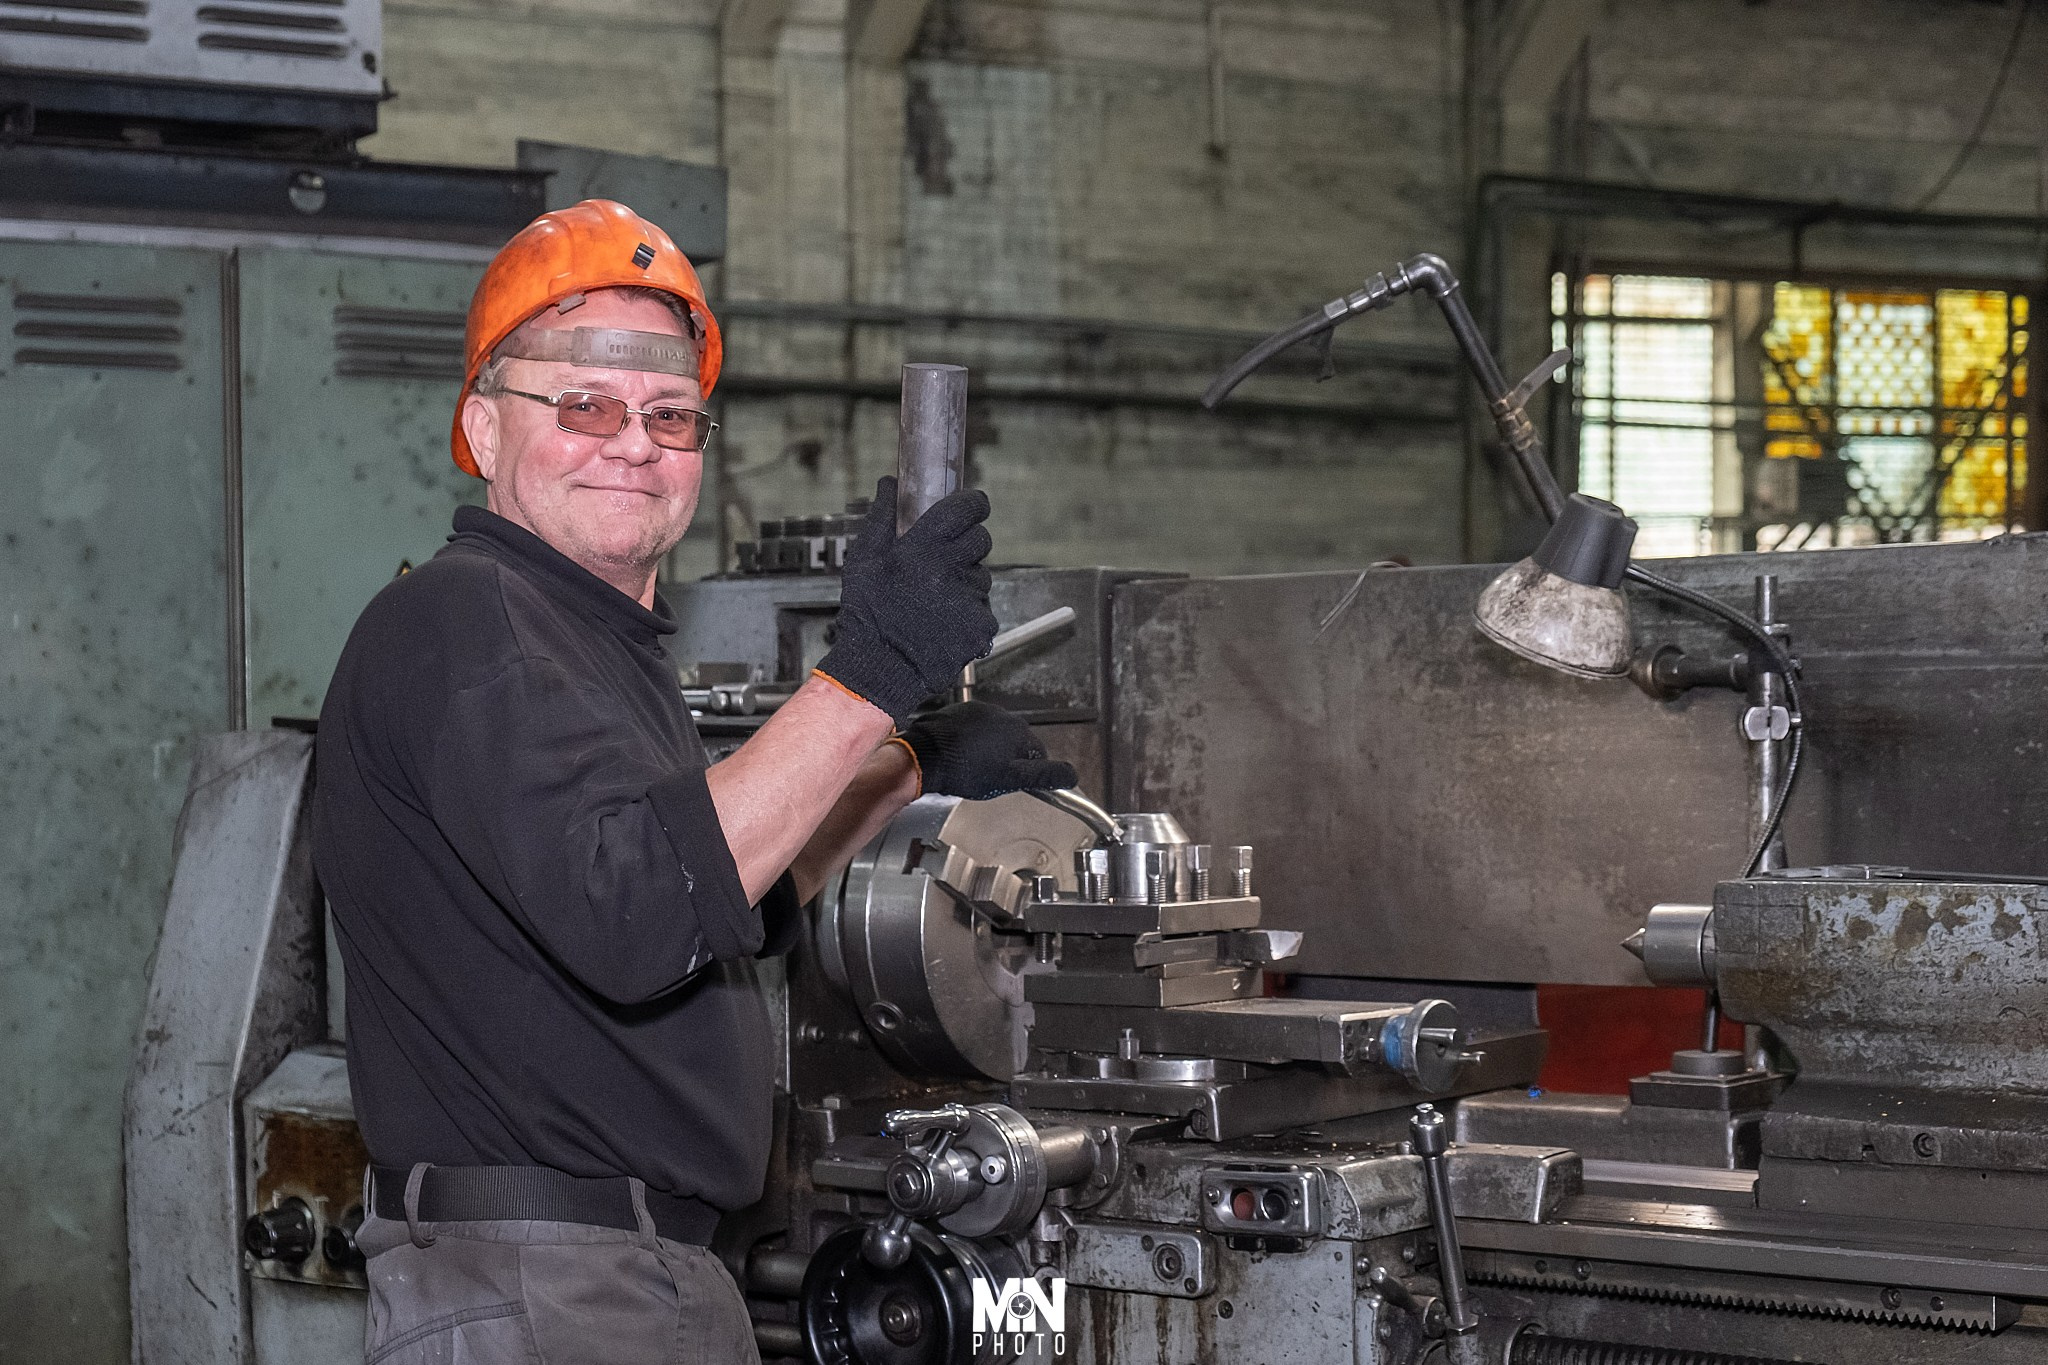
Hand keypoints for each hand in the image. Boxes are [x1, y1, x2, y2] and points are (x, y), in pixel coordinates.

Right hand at [815, 476, 997, 722]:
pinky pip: (984, 609)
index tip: (973, 506)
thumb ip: (881, 518)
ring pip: (981, 577)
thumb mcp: (863, 561)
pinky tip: (944, 624)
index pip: (966, 509)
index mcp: (921, 549)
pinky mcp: (981, 627)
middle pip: (981, 540)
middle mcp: (948, 571)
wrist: (878, 670)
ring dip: (966, 583)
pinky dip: (970, 614)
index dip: (974, 504)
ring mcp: (968, 600)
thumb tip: (889, 483)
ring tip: (935, 602)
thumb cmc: (868, 615)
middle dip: (968, 545)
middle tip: (945, 562)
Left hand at [894, 702, 1077, 799]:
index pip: (1037, 755)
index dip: (1026, 772)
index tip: (1013, 782)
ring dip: (989, 750)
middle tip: (989, 778)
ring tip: (972, 768)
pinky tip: (960, 756)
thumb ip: (1043, 776)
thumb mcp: (1010, 779)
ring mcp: (979, 711)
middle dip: (1006, 760)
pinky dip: (971, 742)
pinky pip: (974, 729)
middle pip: (1015, 744)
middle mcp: (1002, 715)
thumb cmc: (966, 769)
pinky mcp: (959, 712)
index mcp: (1019, 731)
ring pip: (994, 736)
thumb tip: (1072, 775)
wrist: (925, 756)